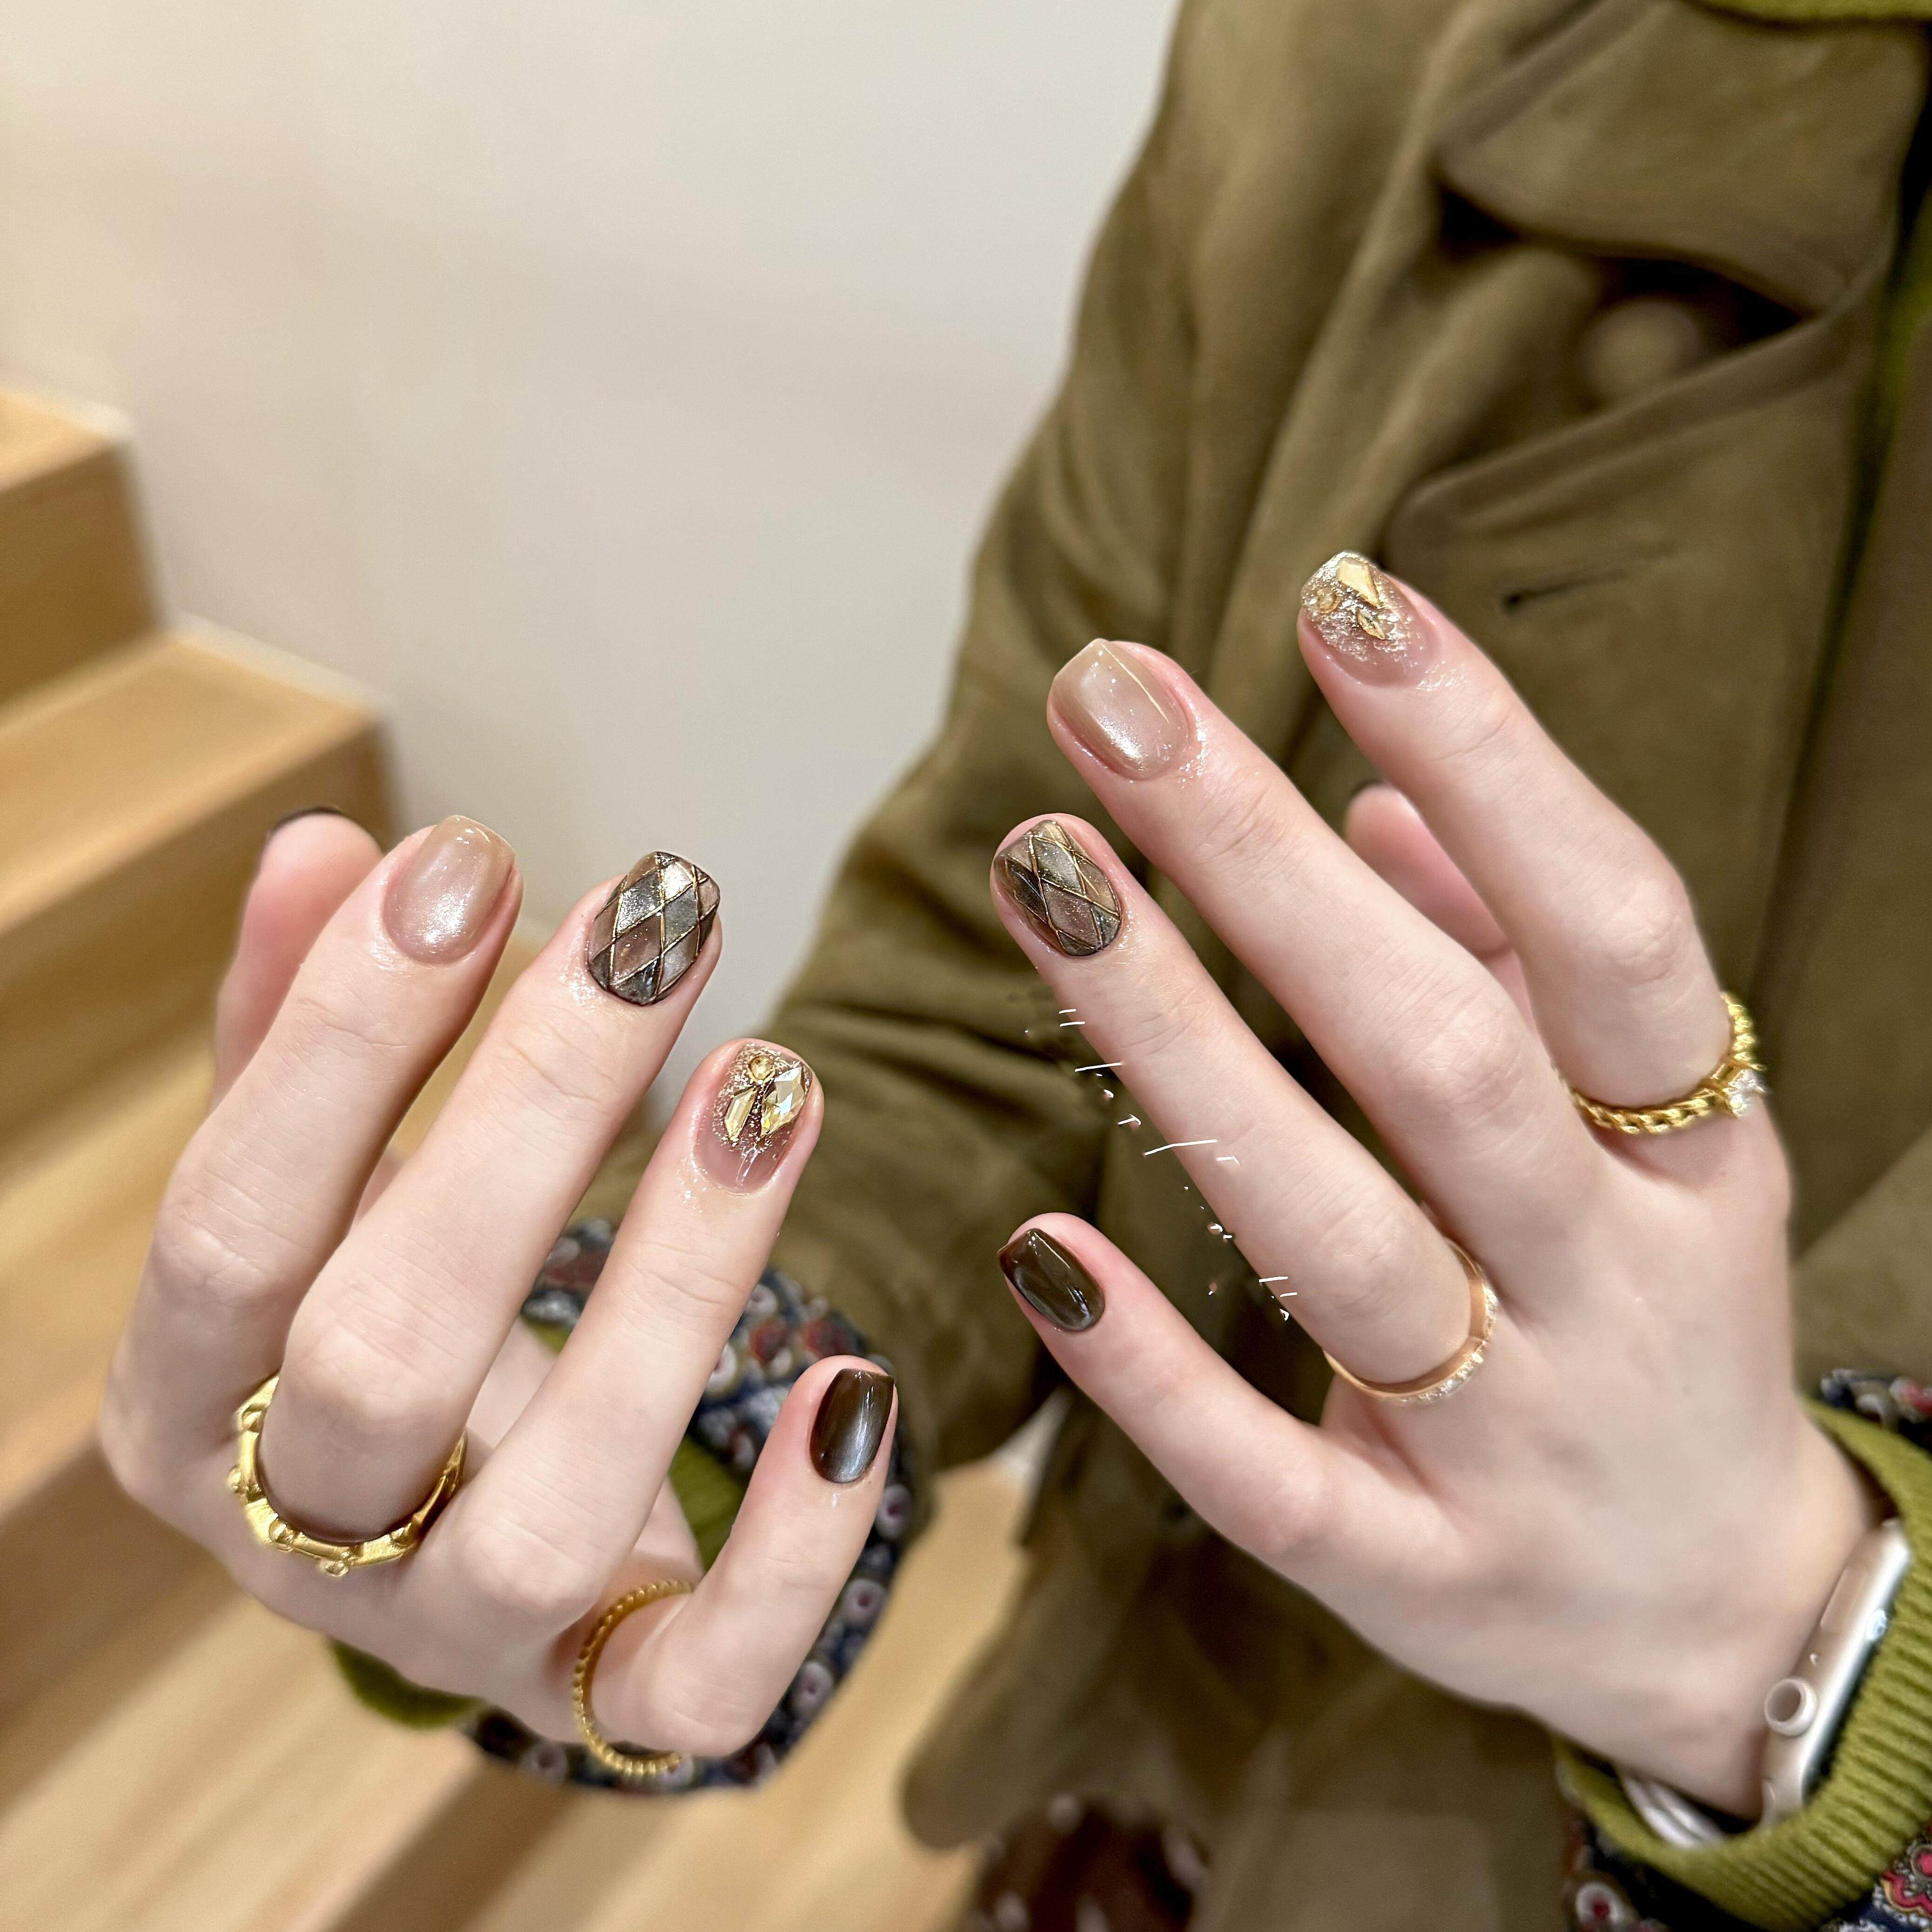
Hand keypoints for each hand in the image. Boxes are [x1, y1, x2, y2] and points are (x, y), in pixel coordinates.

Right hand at [102, 813, 895, 1759]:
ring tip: (776, 1084)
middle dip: (526, 1121)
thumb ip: (310, 1031)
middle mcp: (297, 1539)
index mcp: (186, 1399)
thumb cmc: (395, 1305)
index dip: (337, 1039)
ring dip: (679, 1282)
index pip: (229, 1220)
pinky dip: (791, 1546)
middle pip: (384, 1352)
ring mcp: (453, 1636)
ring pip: (557, 1505)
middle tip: (660, 927)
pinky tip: (856, 1389)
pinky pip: (701, 1681)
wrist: (467, 1522)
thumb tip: (322, 847)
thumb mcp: (334, 1175)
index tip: (469, 859)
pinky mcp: (606, 1696)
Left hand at [989, 560, 1876, 1816]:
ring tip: (1040, 873)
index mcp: (1697, 1154)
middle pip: (1438, 1054)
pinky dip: (1158, 1366)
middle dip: (1266, 864)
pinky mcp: (1415, 1578)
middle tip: (1105, 699)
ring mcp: (1516, 1445)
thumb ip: (1527, 968)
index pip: (1606, 927)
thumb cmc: (1660, 1314)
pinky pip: (1271, 1478)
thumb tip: (1391, 807)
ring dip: (1180, 1047)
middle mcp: (1618, 1285)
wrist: (1725, 1613)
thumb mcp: (1656, 1140)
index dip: (1491, 756)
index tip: (1344, 596)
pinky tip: (1039, 1245)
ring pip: (1342, 1236)